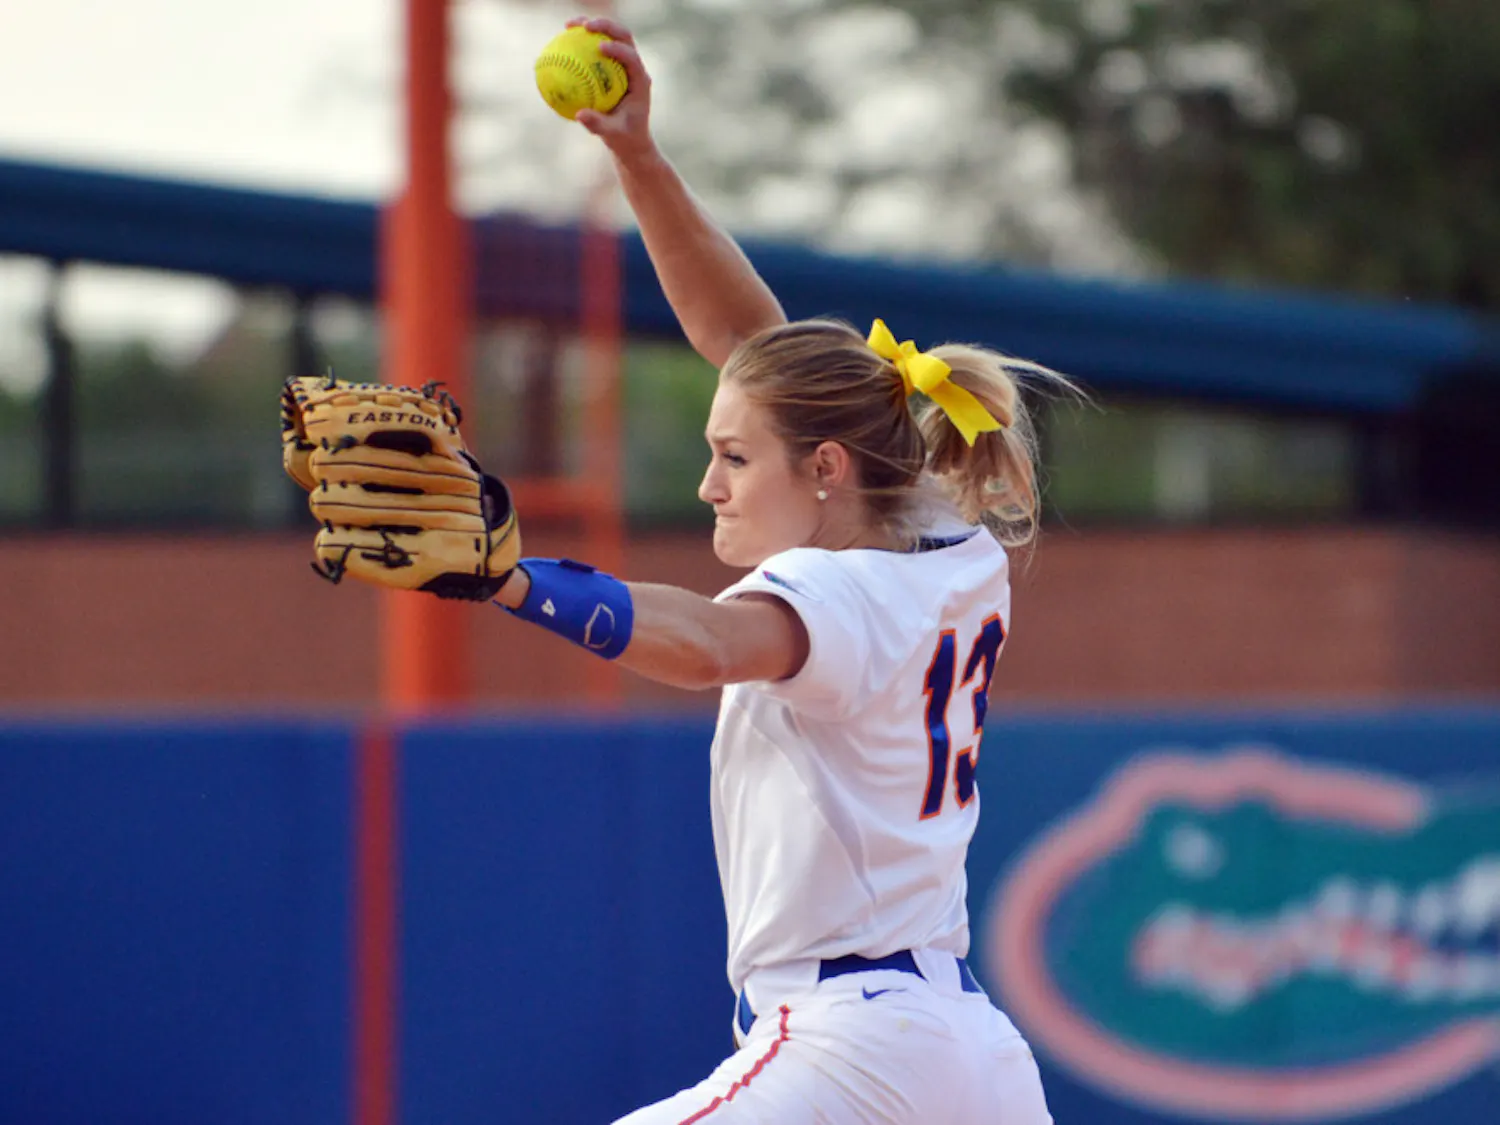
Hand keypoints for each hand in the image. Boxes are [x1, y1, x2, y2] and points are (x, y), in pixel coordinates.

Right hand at [566, 16, 655, 160]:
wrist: (631, 139)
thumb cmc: (625, 138)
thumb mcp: (612, 135)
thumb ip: (598, 125)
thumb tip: (579, 114)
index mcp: (640, 81)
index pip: (632, 58)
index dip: (618, 48)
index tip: (600, 46)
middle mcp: (634, 69)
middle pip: (624, 37)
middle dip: (605, 26)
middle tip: (584, 25)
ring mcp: (624, 66)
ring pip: (610, 38)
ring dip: (592, 27)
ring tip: (568, 25)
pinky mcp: (613, 68)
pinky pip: (595, 52)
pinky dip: (580, 45)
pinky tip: (560, 43)